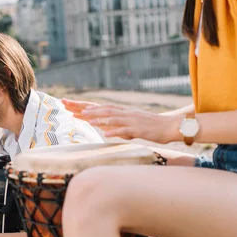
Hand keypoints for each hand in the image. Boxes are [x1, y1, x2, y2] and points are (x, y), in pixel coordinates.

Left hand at [63, 98, 180, 143]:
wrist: (171, 126)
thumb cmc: (151, 127)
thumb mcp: (131, 126)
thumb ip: (118, 127)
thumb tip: (106, 130)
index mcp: (121, 112)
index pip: (98, 107)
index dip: (82, 106)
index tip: (67, 104)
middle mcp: (124, 113)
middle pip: (100, 108)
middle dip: (83, 107)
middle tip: (66, 104)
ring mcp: (131, 120)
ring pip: (111, 117)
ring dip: (97, 117)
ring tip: (83, 116)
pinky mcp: (139, 128)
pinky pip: (125, 129)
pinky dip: (114, 130)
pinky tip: (105, 132)